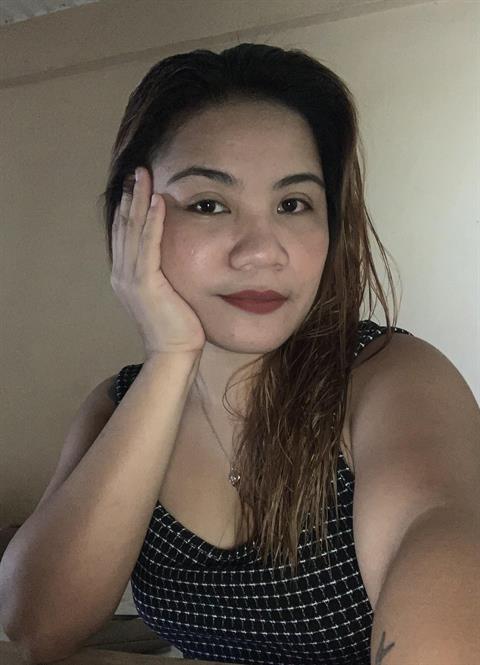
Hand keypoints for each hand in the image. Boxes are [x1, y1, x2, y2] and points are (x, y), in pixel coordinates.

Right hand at [110, 167, 206, 356]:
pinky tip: (158, 201)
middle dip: (132, 196)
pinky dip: (152, 221)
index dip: (130, 207)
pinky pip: (148, 245)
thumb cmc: (177, 325)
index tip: (138, 184)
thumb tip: (172, 256)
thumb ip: (161, 273)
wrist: (174, 352)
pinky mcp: (145, 283)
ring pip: (133, 230)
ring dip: (139, 200)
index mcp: (126, 276)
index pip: (125, 234)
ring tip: (145, 176)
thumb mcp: (166, 293)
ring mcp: (131, 278)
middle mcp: (123, 274)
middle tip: (139, 170)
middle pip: (124, 226)